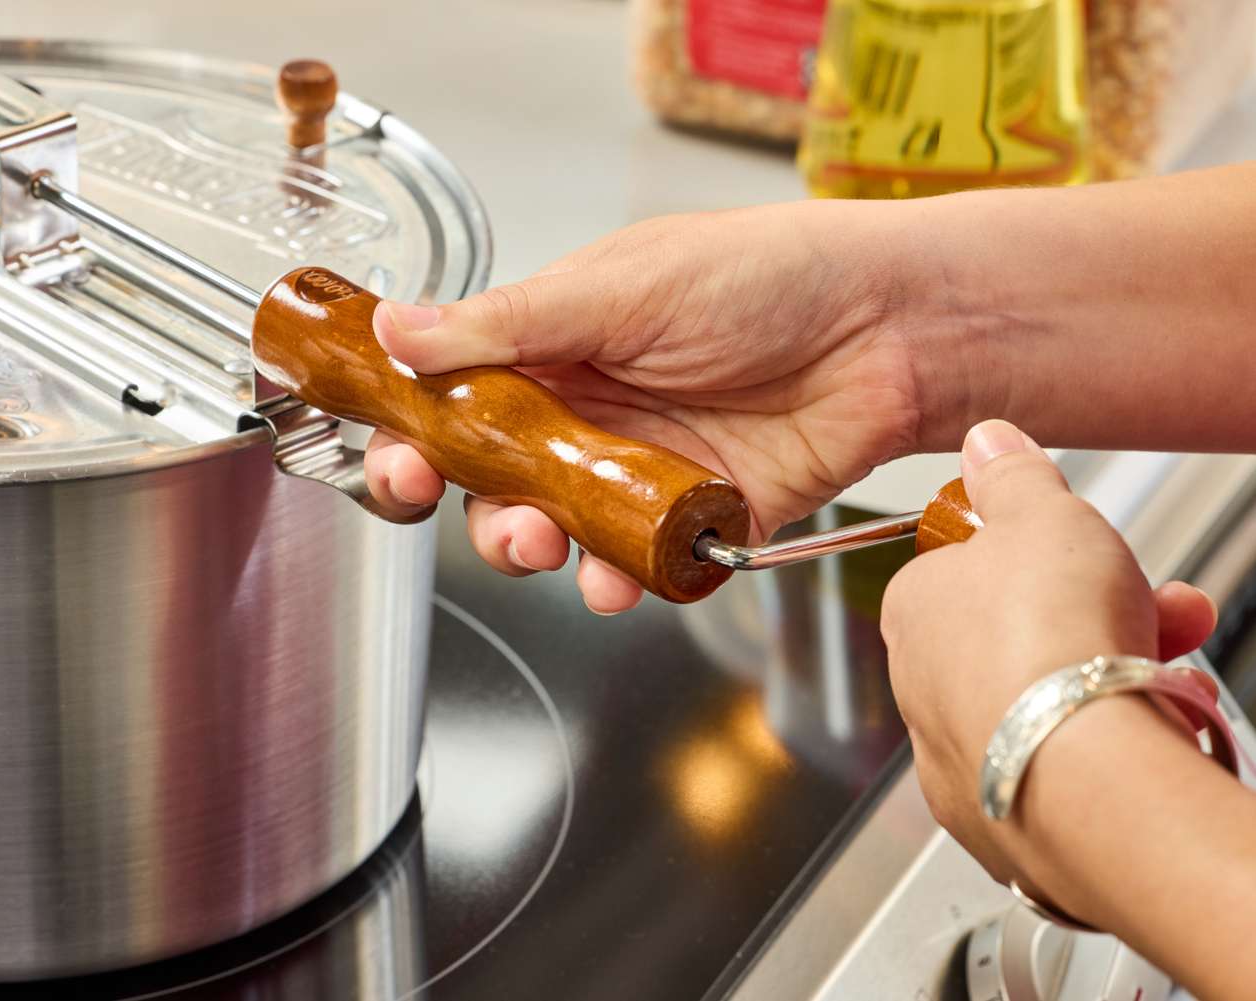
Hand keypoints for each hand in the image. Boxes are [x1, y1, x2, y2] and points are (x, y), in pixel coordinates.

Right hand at [363, 204, 921, 611]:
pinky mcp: (692, 519)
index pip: (456, 393)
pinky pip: (633, 564)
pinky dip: (614, 580)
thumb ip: (508, 323)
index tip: (390, 454)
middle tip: (448, 497)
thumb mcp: (625, 286)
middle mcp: (589, 409)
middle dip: (460, 498)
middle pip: (490, 473)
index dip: (412, 428)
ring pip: (552, 527)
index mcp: (558, 341)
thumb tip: (396, 327)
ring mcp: (637, 469)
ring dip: (525, 543)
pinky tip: (614, 576)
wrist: (892, 329)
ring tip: (535, 537)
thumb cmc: (770, 275)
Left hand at [880, 419, 1217, 907]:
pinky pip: (1060, 764)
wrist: (1078, 767)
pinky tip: (1147, 727)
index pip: (971, 570)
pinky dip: (1104, 743)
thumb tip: (986, 442)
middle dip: (1098, 615)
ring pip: (1043, 700)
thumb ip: (1013, 476)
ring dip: (1115, 674)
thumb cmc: (1046, 641)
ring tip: (1172, 666)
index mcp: (914, 607)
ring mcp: (958, 755)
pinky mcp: (1002, 815)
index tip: (1089, 552)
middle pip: (1018, 635)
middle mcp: (920, 685)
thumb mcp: (1040, 513)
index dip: (1045, 557)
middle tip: (1160, 607)